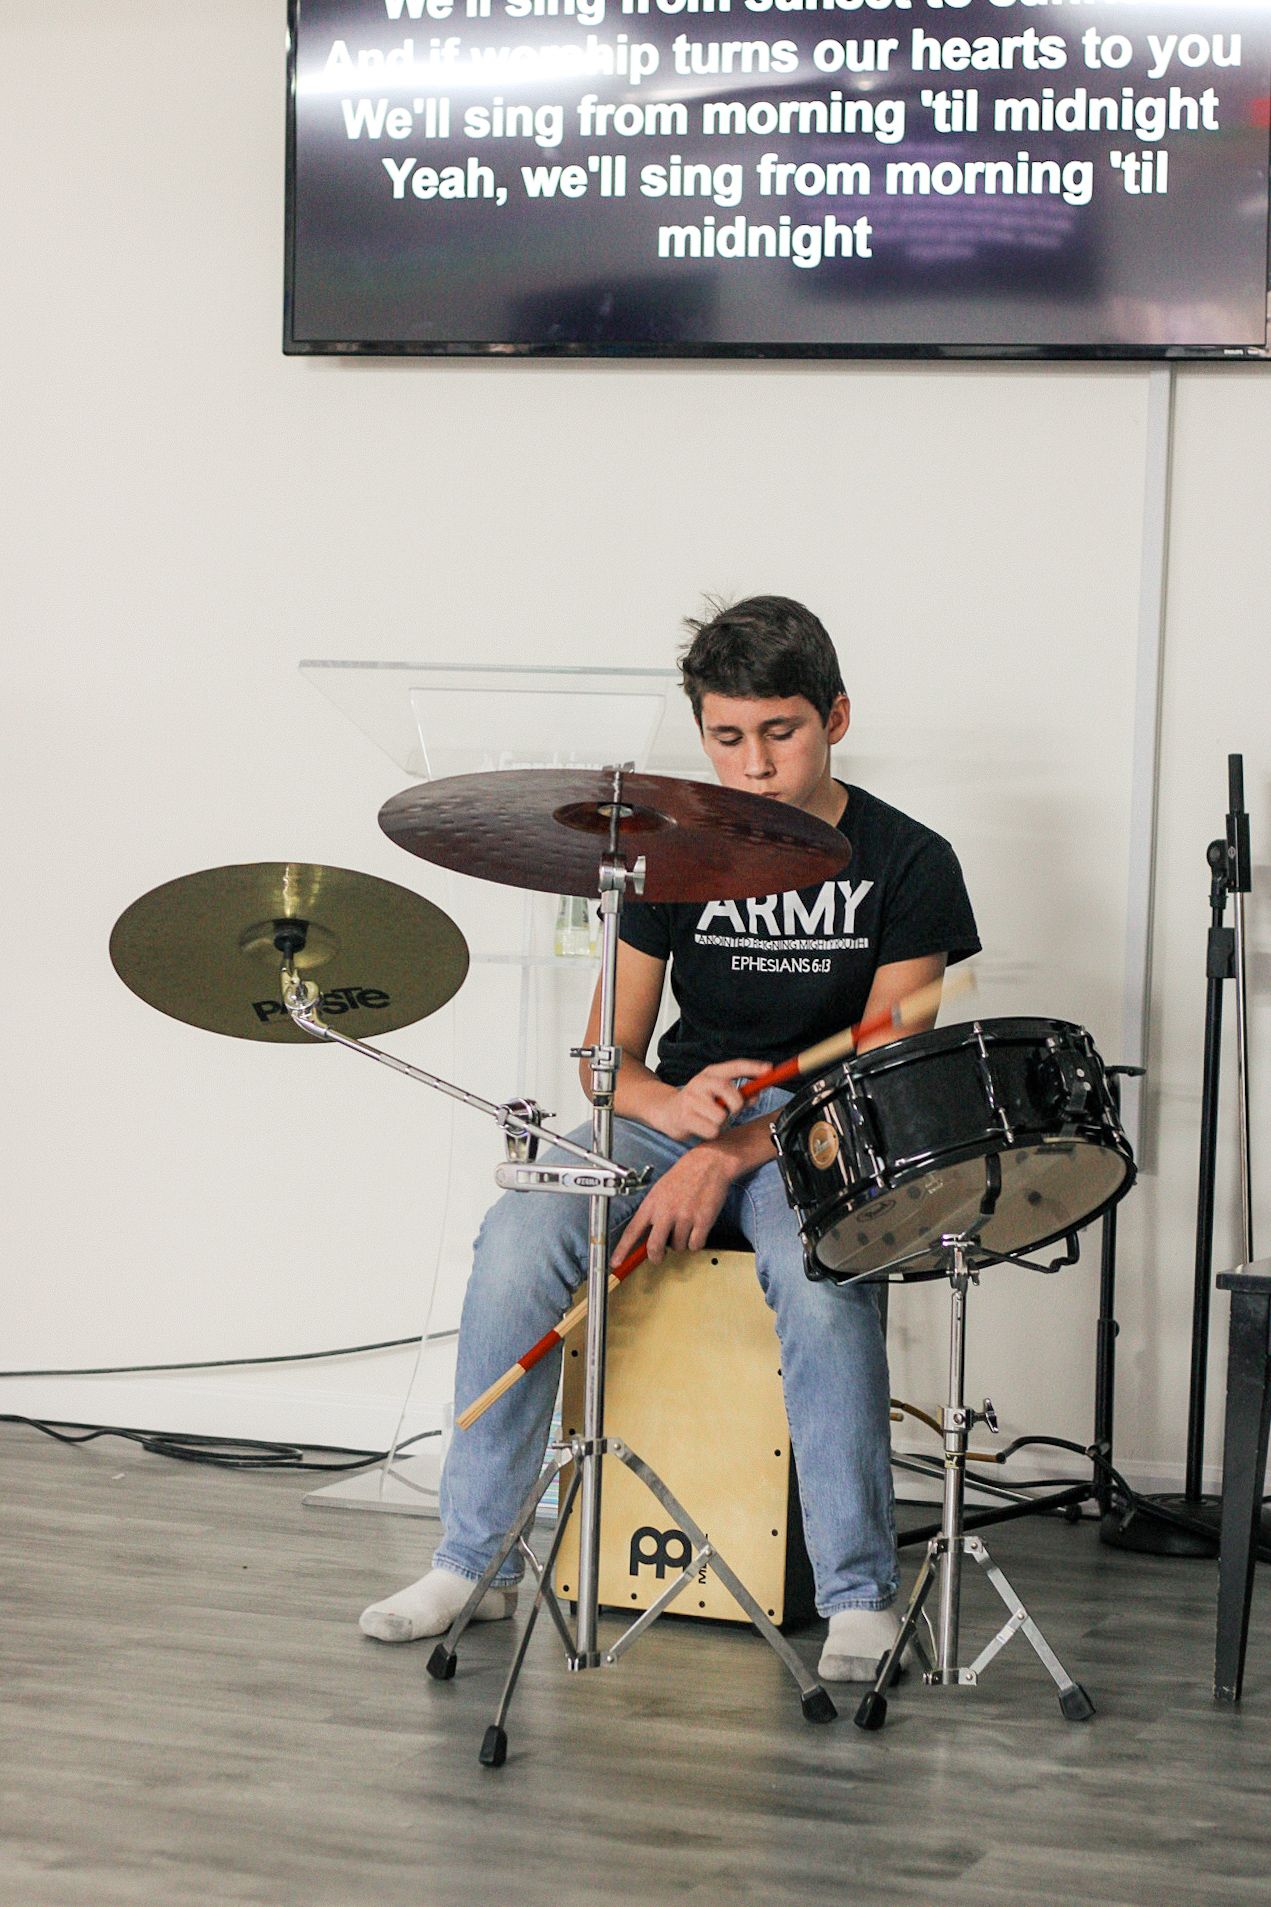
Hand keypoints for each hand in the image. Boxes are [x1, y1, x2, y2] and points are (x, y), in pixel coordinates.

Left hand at [611, 1148, 736, 1265]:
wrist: (708, 1164)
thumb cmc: (683, 1175)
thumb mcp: (659, 1191)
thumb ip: (652, 1212)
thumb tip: (647, 1235)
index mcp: (652, 1204)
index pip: (632, 1231)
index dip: (622, 1250)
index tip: (616, 1262)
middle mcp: (666, 1212)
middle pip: (654, 1247)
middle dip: (656, 1257)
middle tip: (659, 1256)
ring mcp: (684, 1217)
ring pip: (678, 1247)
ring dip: (681, 1243)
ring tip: (686, 1226)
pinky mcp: (702, 1221)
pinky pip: (695, 1245)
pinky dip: (696, 1242)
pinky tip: (697, 1229)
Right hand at [655, 1059, 767, 1142]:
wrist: (666, 1112)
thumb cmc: (697, 1103)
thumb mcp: (717, 1094)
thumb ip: (739, 1094)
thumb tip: (756, 1096)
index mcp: (710, 1074)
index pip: (735, 1066)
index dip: (753, 1067)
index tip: (769, 1070)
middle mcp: (700, 1082)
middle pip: (730, 1091)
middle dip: (736, 1105)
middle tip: (730, 1111)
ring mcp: (691, 1099)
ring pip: (721, 1116)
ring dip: (720, 1123)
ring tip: (710, 1119)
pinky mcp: (685, 1116)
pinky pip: (712, 1129)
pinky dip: (711, 1133)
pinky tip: (702, 1127)